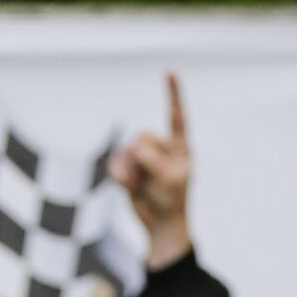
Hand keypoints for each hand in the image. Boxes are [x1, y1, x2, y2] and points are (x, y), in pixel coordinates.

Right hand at [107, 72, 192, 268]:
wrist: (161, 224)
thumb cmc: (172, 200)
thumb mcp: (170, 177)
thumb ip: (153, 158)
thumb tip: (133, 149)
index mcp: (180, 144)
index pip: (176, 115)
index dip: (173, 94)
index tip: (169, 72)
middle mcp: (161, 146)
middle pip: (142, 137)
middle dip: (143, 159)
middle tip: (152, 178)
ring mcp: (142, 157)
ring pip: (127, 150)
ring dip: (131, 171)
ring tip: (142, 186)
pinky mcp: (127, 169)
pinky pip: (115, 163)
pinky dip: (120, 176)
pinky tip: (128, 187)